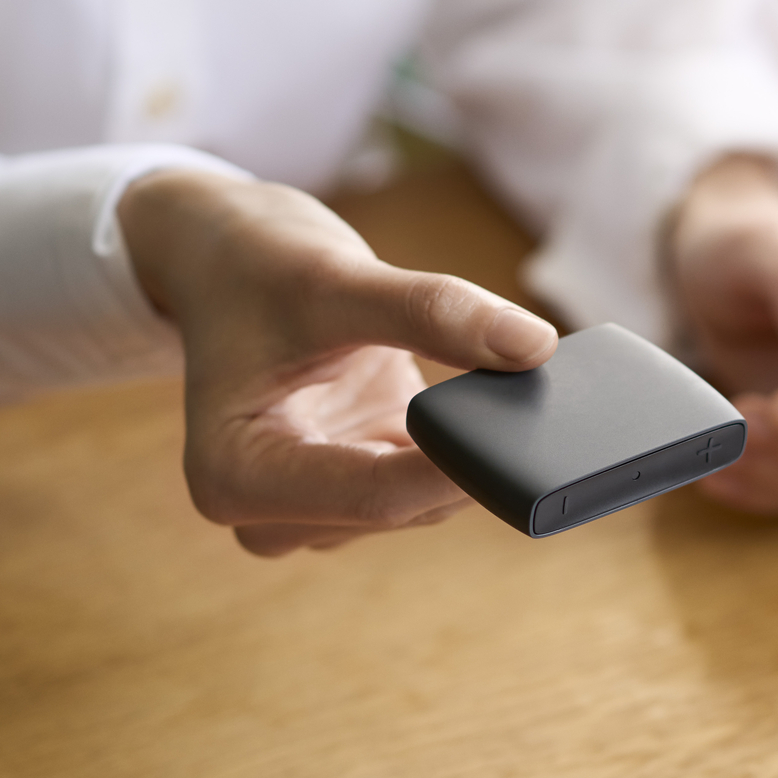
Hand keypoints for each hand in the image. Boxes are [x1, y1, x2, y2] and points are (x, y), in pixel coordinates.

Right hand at [117, 169, 555, 555]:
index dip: (458, 469)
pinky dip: (471, 443)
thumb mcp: (334, 277)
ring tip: (520, 384)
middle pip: (404, 507)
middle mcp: (272, 514)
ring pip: (429, 500)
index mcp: (235, 477)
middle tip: (551, 404)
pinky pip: (436, 481)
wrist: (226, 263)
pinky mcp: (363, 486)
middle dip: (475, 458)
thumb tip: (534, 347)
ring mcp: (321, 507)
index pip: (373, 495)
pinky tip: (499, 397)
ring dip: (477, 451)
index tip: (530, 434)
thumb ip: (431, 311)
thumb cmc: (255, 267)